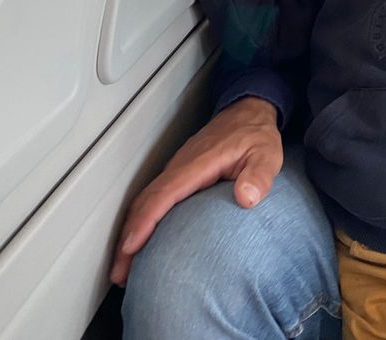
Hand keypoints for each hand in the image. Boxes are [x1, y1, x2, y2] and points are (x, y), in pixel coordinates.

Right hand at [109, 97, 282, 286]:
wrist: (248, 113)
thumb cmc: (256, 135)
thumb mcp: (267, 153)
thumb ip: (259, 175)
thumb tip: (247, 197)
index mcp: (199, 163)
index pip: (165, 194)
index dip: (145, 221)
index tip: (131, 247)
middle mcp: (181, 166)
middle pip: (145, 202)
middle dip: (128, 238)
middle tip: (119, 272)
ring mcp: (177, 169)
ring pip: (145, 201)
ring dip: (131, 232)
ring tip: (123, 266)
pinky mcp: (179, 174)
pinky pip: (154, 198)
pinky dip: (142, 220)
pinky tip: (142, 241)